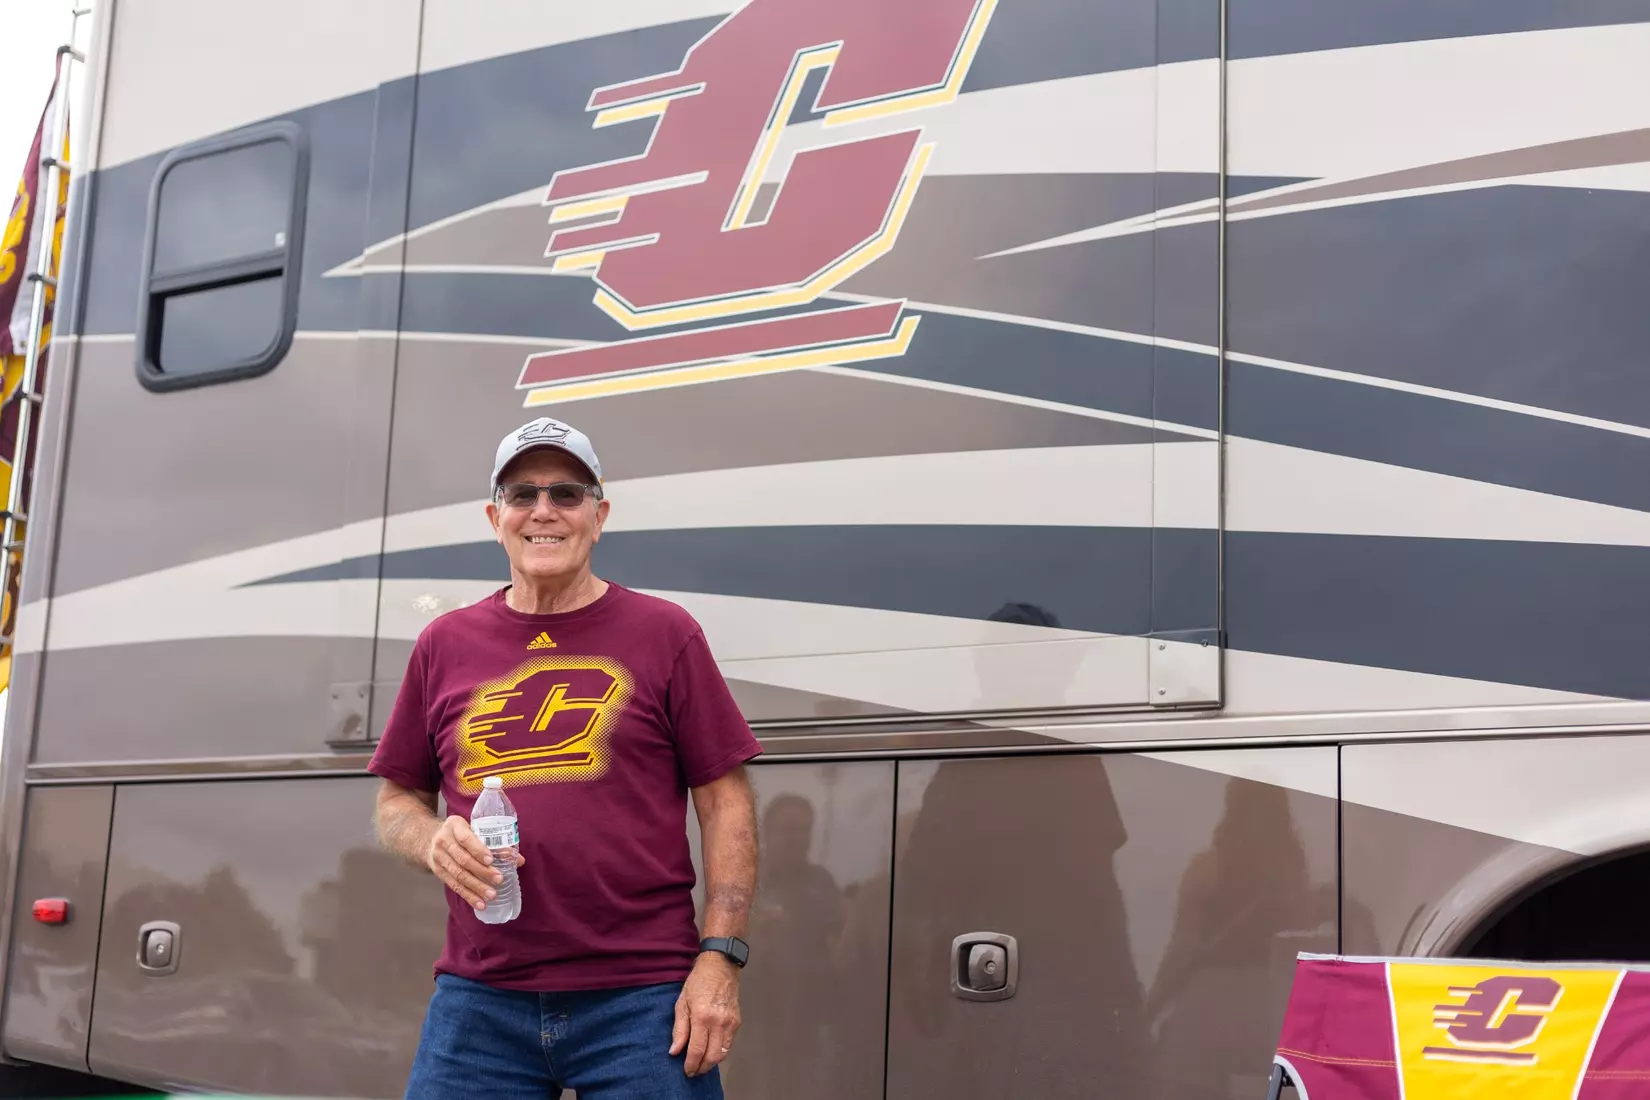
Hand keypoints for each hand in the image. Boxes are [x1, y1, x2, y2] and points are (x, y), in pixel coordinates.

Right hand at [424, 815, 523, 910]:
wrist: (428, 838)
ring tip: (491, 895)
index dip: (478, 850)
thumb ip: (494, 841)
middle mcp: (444, 841)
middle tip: (499, 879)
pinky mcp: (438, 872)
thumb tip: (518, 860)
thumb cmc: (459, 832)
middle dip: (482, 871)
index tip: (491, 860)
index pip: (466, 838)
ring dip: (476, 887)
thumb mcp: (472, 828)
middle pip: (463, 859)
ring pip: (458, 875)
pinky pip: (453, 886)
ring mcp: (439, 858)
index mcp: (454, 826)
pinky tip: (479, 904)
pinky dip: (467, 896)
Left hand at [670, 951, 740, 1075]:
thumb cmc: (697, 982)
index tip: (686, 1071)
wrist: (721, 965)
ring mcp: (731, 1023)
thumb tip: (674, 1051)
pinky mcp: (737, 1022)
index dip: (691, 1064)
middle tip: (693, 1071)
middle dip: (702, 1067)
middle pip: (712, 1057)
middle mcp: (719, 1023)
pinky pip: (729, 1044)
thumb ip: (679, 1029)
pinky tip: (711, 1050)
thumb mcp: (682, 1002)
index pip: (697, 1050)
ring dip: (712, 1062)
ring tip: (701, 1064)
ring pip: (723, 1053)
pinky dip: (719, 1051)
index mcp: (702, 1017)